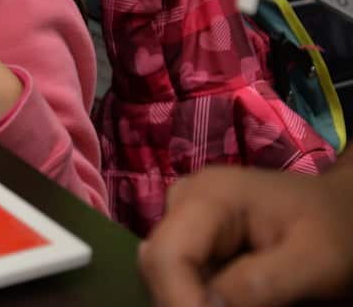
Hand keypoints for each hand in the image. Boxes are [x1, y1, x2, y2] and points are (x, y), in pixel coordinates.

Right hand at [139, 165, 352, 306]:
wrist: (346, 210)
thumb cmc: (337, 230)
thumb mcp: (313, 262)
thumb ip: (260, 284)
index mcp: (209, 196)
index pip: (167, 255)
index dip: (180, 302)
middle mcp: (184, 202)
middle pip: (159, 266)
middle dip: (185, 303)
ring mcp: (186, 218)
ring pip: (165, 276)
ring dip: (194, 301)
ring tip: (246, 305)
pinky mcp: (195, 237)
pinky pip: (183, 276)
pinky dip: (202, 299)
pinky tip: (230, 303)